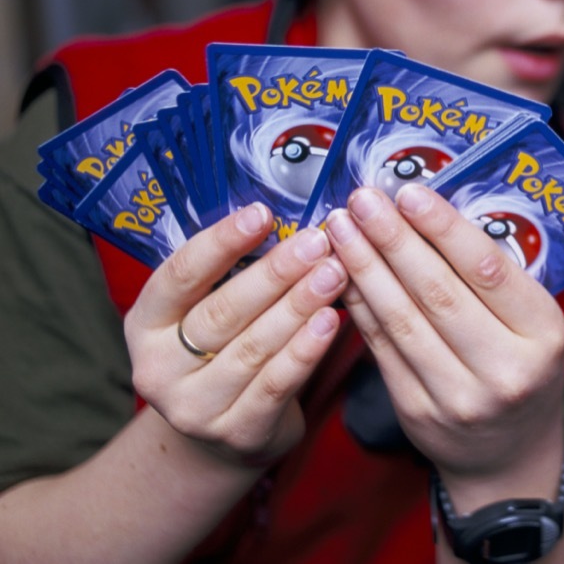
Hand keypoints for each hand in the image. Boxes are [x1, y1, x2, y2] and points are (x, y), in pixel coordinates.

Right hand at [125, 203, 345, 467]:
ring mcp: (194, 407)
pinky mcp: (236, 433)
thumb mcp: (207, 312)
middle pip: (223, 311)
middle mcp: (158, 368)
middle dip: (276, 272)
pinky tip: (332, 322)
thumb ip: (234, 274)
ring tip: (334, 273)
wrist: (221, 436)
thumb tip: (288, 221)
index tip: (262, 213)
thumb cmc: (222, 353)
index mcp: (144, 324)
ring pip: (254, 347)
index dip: (221, 242)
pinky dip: (306, 351)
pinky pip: (277, 385)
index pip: (180, 275)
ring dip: (299, 306)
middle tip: (317, 242)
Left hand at [324, 185, 563, 492]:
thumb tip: (425, 213)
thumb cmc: (522, 367)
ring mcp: (459, 396)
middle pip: (437, 292)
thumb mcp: (533, 321)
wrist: (509, 456)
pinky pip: (382, 348)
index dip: (443, 228)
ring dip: (365, 267)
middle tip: (362, 200)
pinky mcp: (418, 412)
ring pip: (402, 319)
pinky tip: (342, 273)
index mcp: (542, 333)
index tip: (408, 193)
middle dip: (392, 239)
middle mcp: (504, 369)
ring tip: (341, 228)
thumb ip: (492, 276)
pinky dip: (359, 306)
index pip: (487, 269)